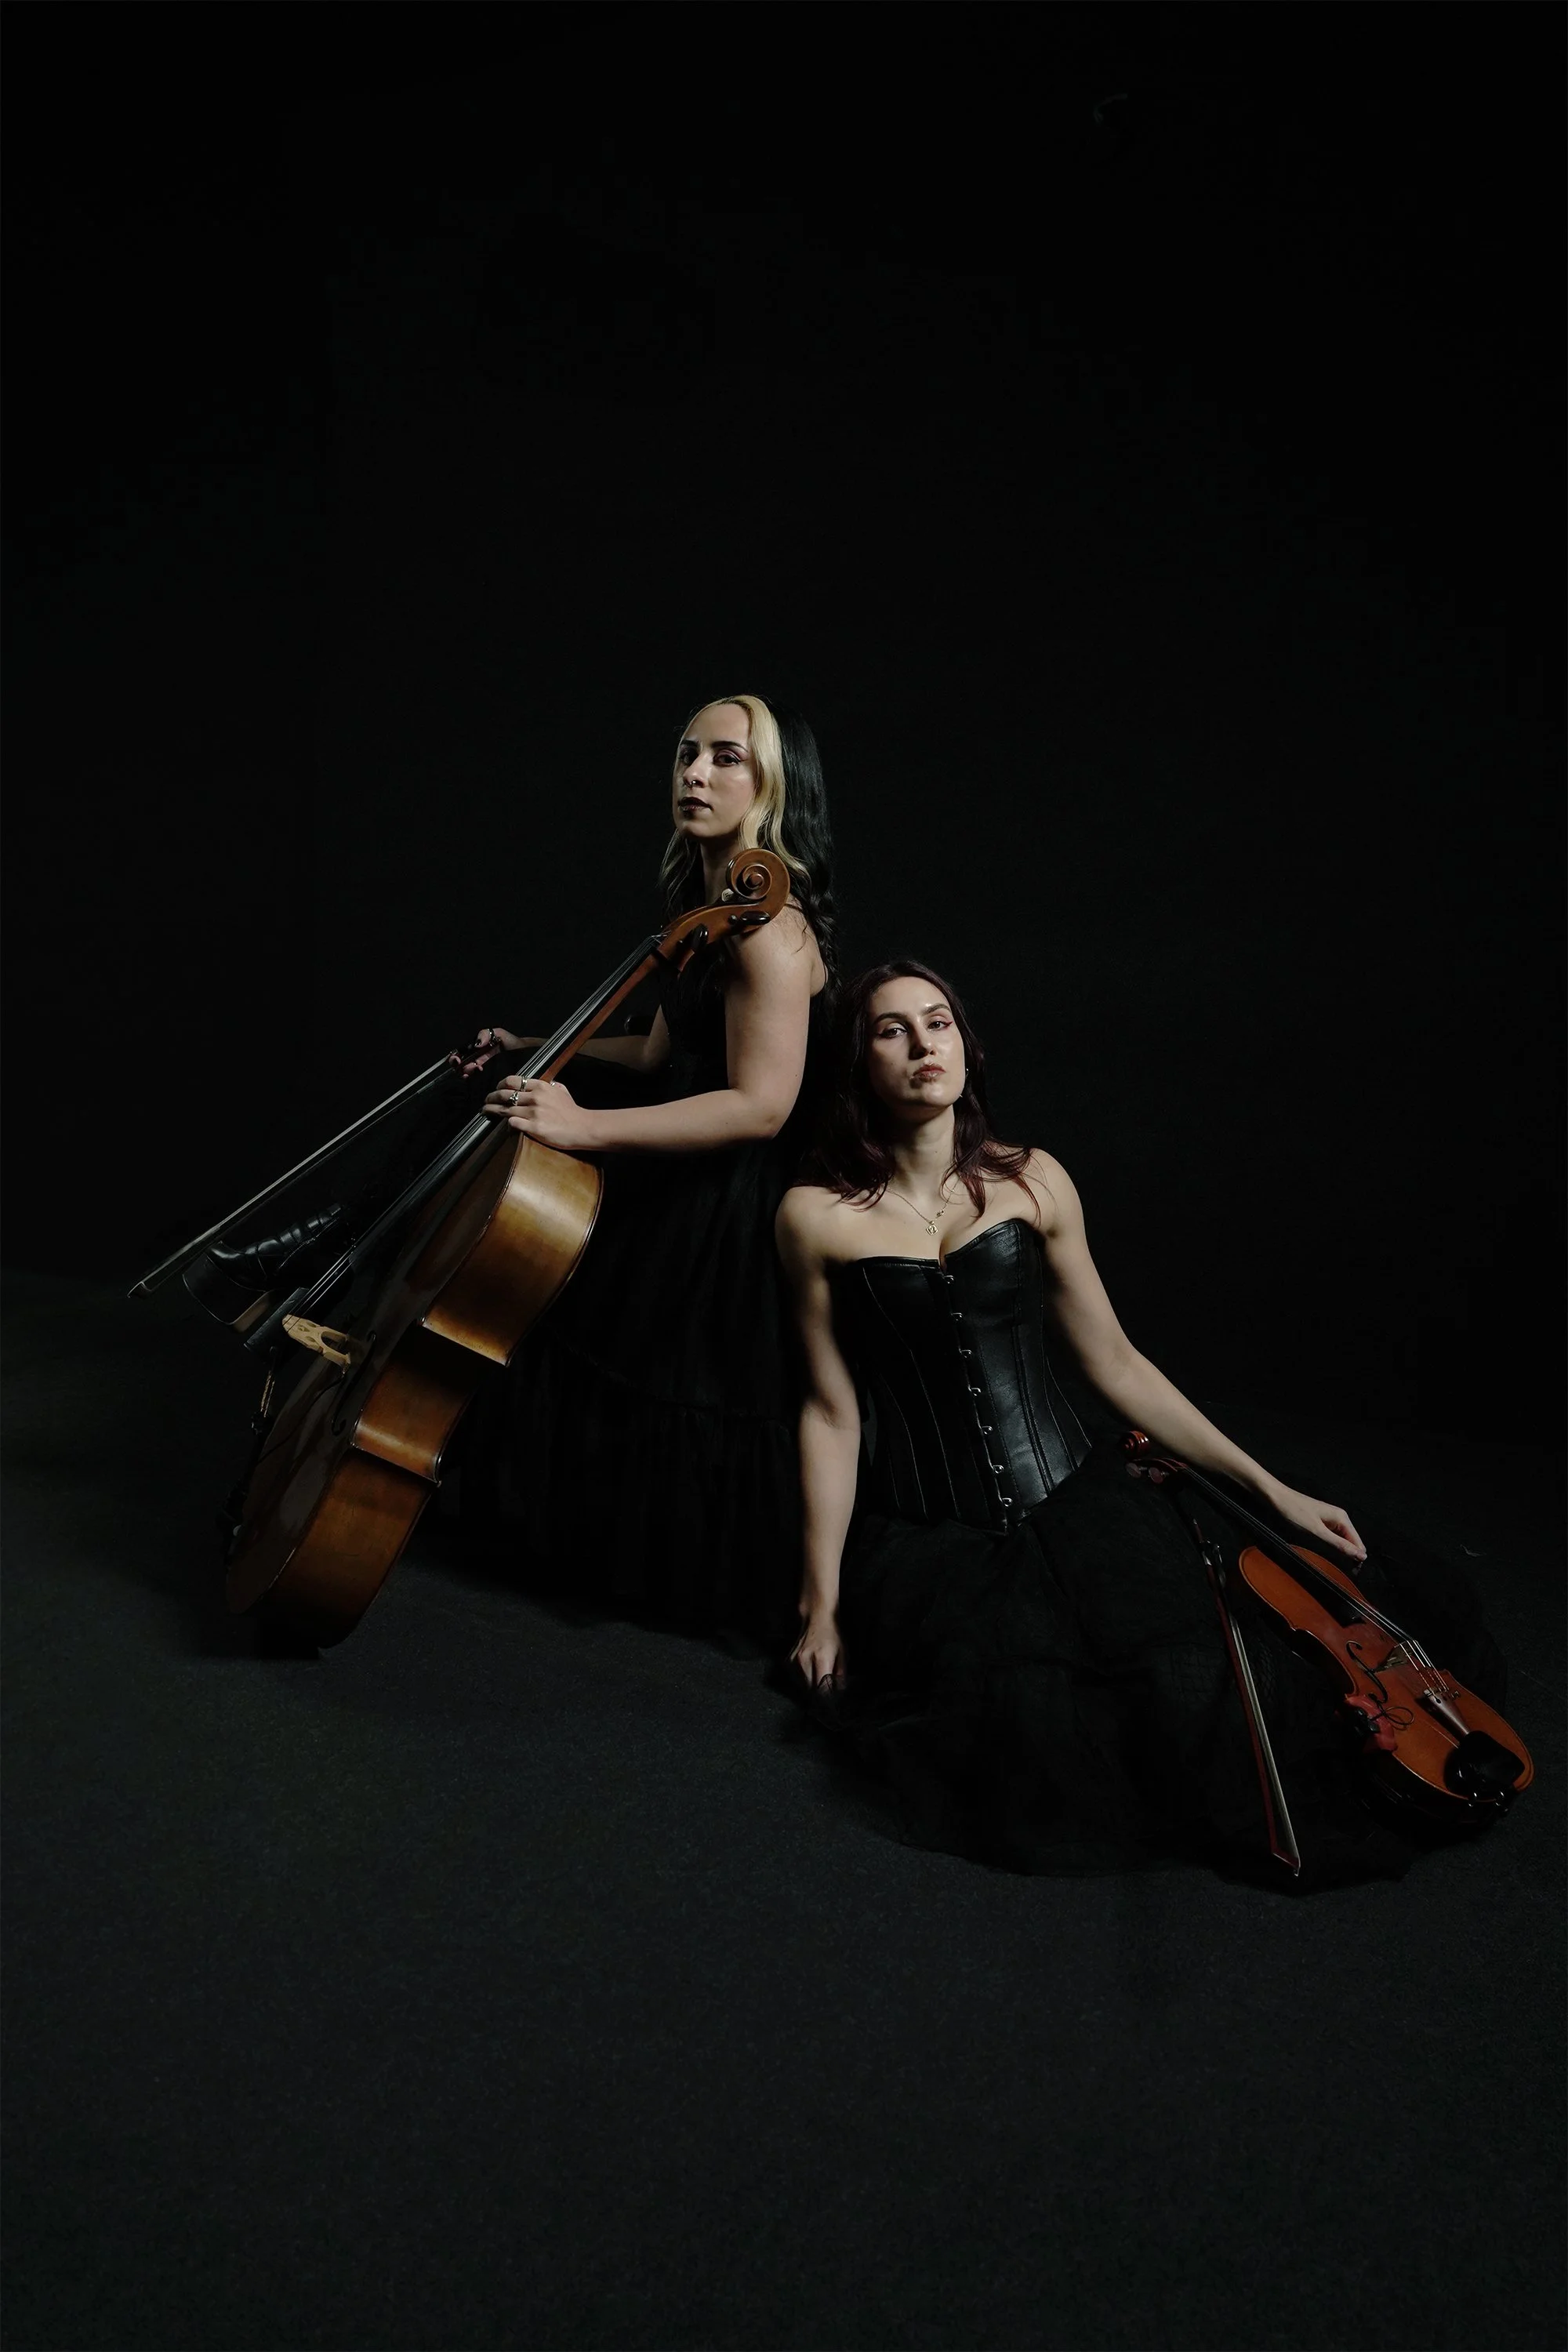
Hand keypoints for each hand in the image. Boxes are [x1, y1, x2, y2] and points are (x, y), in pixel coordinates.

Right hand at [454, 1026, 525, 1077]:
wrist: (527, 1053)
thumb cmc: (513, 1042)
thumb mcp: (498, 1033)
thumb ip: (486, 1034)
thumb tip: (476, 1044)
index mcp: (478, 1048)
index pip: (462, 1053)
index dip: (455, 1057)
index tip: (456, 1059)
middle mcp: (478, 1058)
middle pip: (462, 1064)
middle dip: (459, 1066)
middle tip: (464, 1067)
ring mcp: (483, 1067)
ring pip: (468, 1071)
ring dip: (466, 1072)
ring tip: (470, 1071)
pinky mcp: (490, 1075)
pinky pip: (479, 1078)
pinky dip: (474, 1076)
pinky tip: (477, 1072)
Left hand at [481, 1073, 596, 1151]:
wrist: (583, 1127)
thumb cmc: (573, 1111)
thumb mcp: (563, 1091)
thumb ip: (552, 1086)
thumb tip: (548, 1083)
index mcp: (541, 1087)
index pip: (513, 1081)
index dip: (501, 1084)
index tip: (497, 1088)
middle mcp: (535, 1098)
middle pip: (504, 1094)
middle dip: (491, 1097)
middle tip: (486, 1100)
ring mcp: (533, 1113)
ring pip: (505, 1109)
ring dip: (492, 1110)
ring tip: (486, 1112)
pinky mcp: (534, 1128)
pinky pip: (513, 1123)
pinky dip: (506, 1123)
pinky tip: (503, 1124)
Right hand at [791, 1609, 844, 1693]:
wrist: (816, 1619)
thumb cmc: (832, 1635)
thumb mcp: (842, 1653)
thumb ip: (841, 1673)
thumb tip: (839, 1689)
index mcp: (821, 1659)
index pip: (821, 1687)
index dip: (826, 1695)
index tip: (829, 1698)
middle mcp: (806, 1660)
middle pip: (811, 1687)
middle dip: (819, 1691)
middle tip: (825, 1689)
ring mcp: (795, 1659)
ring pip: (803, 1683)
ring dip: (811, 1685)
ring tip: (817, 1679)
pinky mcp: (790, 1659)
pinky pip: (796, 1676)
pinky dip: (803, 1677)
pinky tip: (810, 1672)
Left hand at [1262, 1481, 1366, 1562]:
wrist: (1278, 1498)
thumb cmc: (1295, 1513)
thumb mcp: (1318, 1532)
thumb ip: (1340, 1545)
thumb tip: (1362, 1555)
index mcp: (1342, 1518)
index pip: (1358, 1543)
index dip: (1357, 1558)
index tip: (1353, 1573)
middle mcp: (1339, 1517)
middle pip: (1351, 1541)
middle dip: (1350, 1555)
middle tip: (1345, 1571)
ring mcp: (1330, 1519)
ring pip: (1342, 1540)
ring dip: (1341, 1551)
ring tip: (1337, 1565)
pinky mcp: (1321, 1521)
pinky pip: (1332, 1536)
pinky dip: (1332, 1545)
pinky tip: (1327, 1553)